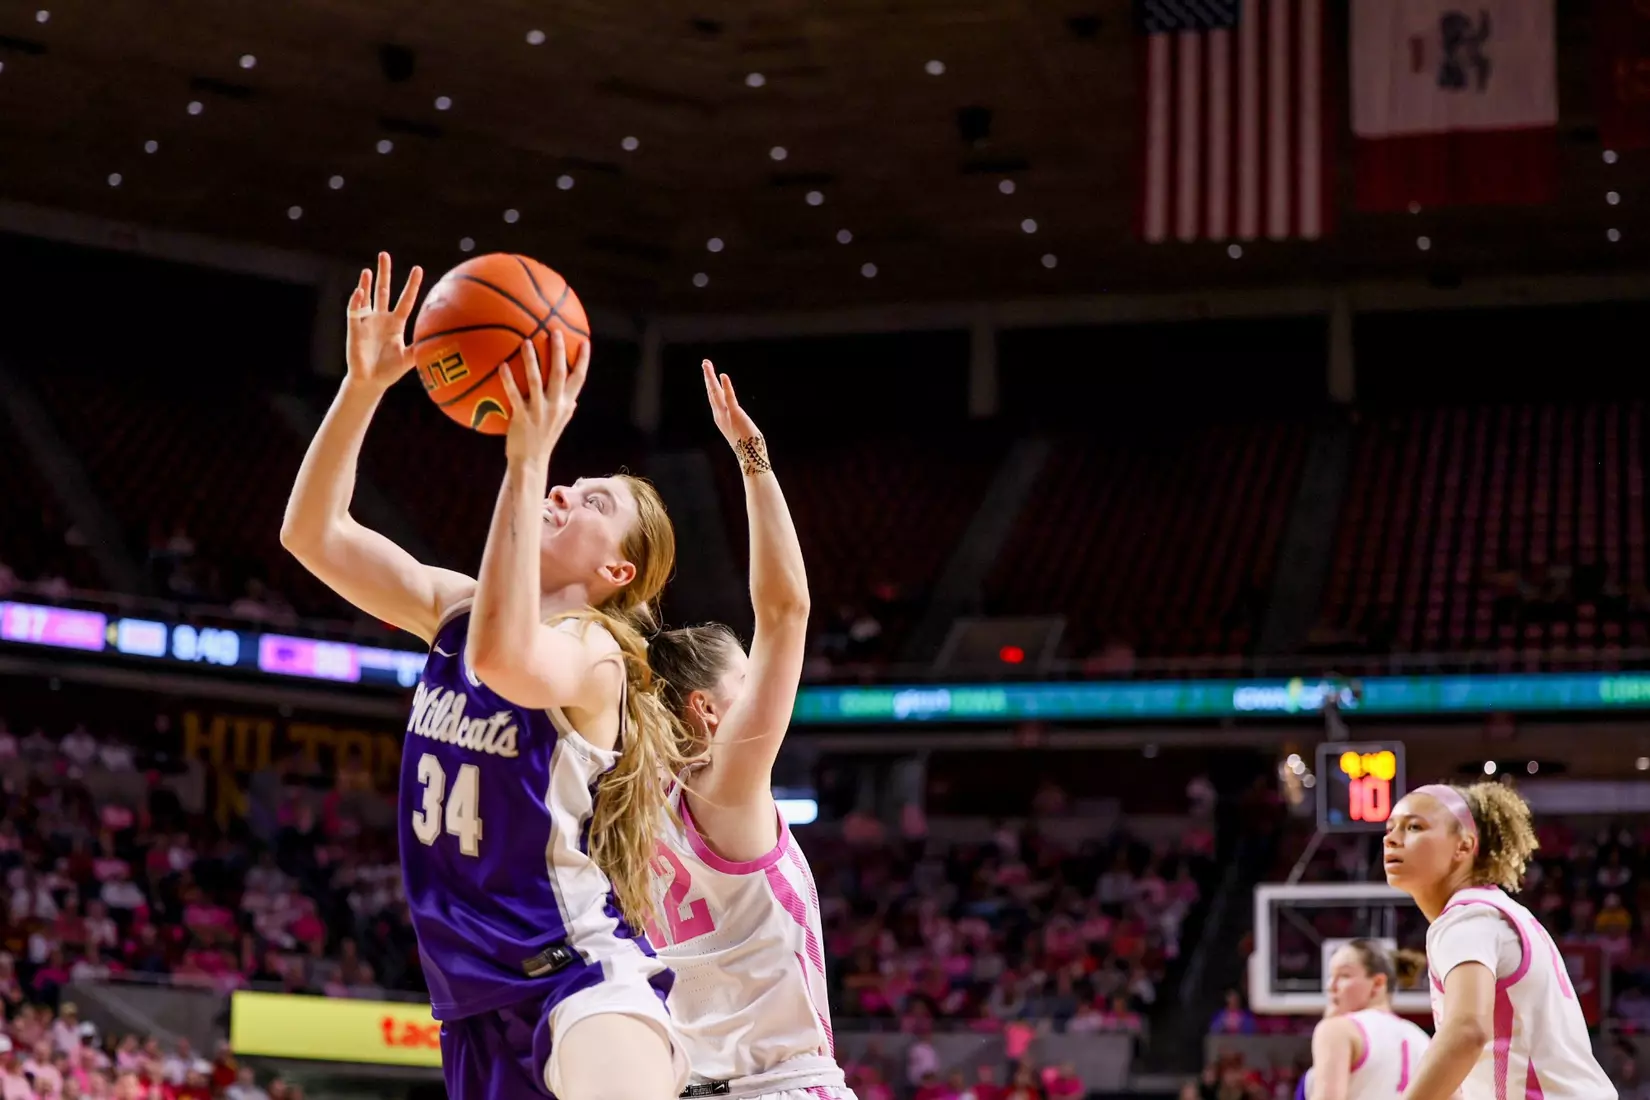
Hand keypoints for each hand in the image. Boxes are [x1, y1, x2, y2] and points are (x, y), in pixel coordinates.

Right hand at [345, 252, 423, 391]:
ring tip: (369, 270)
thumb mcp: (410, 359)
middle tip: (384, 254)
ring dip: (366, 284)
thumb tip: (444, 342)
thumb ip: (422, 348)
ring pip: (366, 297)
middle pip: (382, 291)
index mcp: (396, 323)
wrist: (371, 382)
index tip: (417, 268)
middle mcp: (381, 318)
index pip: (405, 300)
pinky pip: (354, 311)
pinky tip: (359, 291)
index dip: (411, 285)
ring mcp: (367, 322)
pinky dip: (356, 301)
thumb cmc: (390, 371)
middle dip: (384, 273)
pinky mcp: (354, 328)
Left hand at [499, 331, 587, 465]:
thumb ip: (566, 409)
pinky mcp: (522, 418)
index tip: (585, 341)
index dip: (583, 361)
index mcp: (565, 405)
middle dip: (559, 352)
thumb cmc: (543, 440)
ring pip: (537, 381)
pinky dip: (508, 380)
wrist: (530, 462)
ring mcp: (539, 411)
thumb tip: (574, 399)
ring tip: (527, 341)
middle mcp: (555, 406)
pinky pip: (514, 395)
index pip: (579, 379)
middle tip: (555, 332)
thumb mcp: (559, 424)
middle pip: (561, 374)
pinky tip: (502, 366)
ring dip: (532, 360)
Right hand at [702, 359, 760, 445]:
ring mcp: (726, 415)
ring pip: (716, 393)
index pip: (713, 397)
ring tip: (707, 364)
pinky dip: (726, 386)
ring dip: (711, 378)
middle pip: (711, 392)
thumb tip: (738, 418)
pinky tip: (723, 375)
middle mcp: (720, 415)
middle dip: (708, 376)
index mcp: (720, 418)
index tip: (708, 372)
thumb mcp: (738, 430)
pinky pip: (729, 397)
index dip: (710, 384)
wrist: (750, 457)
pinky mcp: (736, 414)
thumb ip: (735, 421)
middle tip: (705, 362)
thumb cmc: (748, 446)